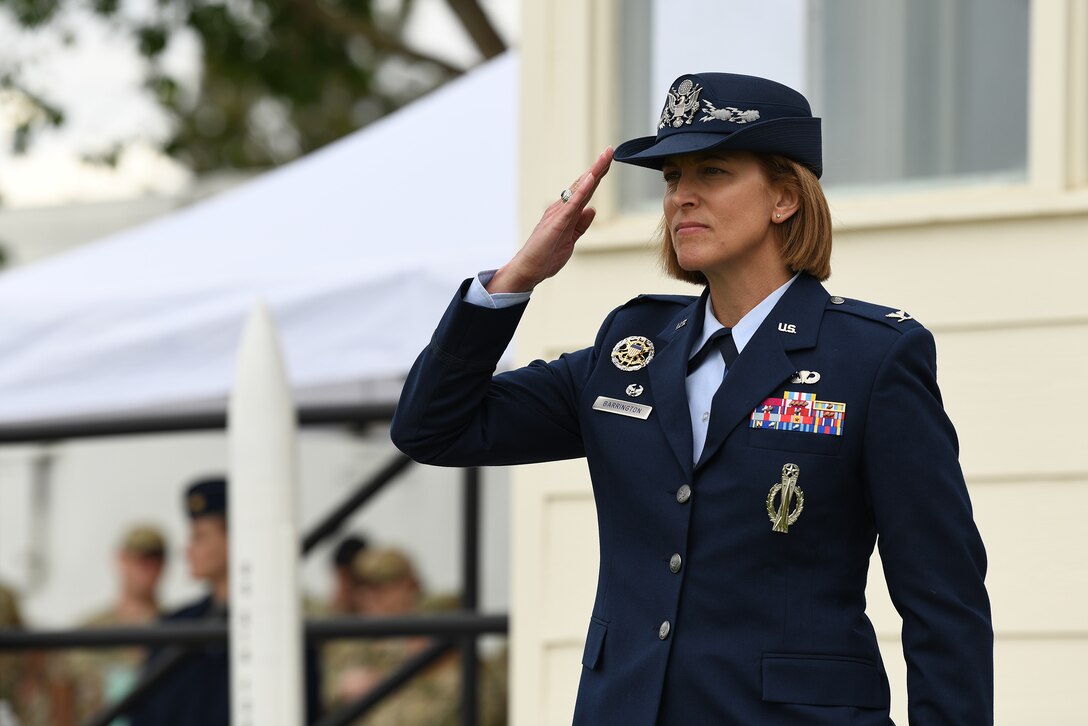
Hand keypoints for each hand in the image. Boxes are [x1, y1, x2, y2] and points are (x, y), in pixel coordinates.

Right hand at [487, 147, 613, 292]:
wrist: (529, 270)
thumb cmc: (546, 256)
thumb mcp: (571, 240)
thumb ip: (581, 224)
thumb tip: (591, 209)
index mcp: (566, 213)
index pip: (585, 191)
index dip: (597, 175)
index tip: (608, 161)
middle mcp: (561, 208)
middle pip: (583, 184)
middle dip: (598, 167)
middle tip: (610, 150)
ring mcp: (558, 213)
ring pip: (579, 189)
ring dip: (593, 172)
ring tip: (604, 157)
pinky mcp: (556, 222)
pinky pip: (572, 203)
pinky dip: (582, 190)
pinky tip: (591, 179)